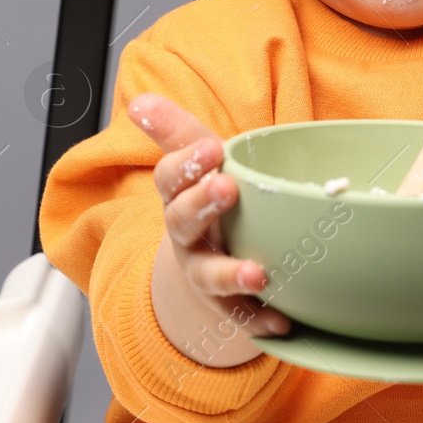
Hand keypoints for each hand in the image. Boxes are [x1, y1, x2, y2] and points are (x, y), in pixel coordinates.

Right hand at [125, 93, 290, 360]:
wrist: (205, 257)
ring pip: (208, 275)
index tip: (212, 147)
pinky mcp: (227, 304)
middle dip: (202, 205)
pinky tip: (281, 320)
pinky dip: (259, 319)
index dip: (187, 163)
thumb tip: (140, 102)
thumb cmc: (207, 197)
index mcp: (178, 196)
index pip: (170, 178)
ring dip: (230, 274)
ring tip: (258, 274)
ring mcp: (203, 270)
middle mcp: (186, 236)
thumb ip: (175, 130)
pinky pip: (240, 315)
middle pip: (183, 223)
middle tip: (226, 188)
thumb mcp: (194, 161)